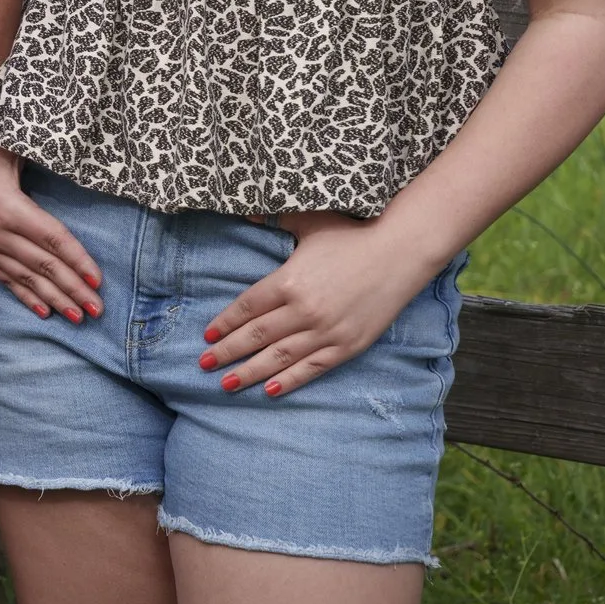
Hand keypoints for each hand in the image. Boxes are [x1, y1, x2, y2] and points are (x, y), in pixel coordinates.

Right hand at [0, 102, 100, 321]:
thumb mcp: (14, 148)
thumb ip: (44, 158)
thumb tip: (81, 161)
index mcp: (9, 206)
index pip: (53, 239)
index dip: (78, 261)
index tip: (98, 280)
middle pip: (44, 266)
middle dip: (73, 290)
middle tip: (98, 310)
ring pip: (26, 279)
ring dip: (55, 300)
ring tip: (78, 317)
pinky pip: (6, 279)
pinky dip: (26, 296)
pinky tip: (44, 312)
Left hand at [198, 212, 443, 397]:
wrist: (401, 252)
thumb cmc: (353, 234)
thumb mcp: (310, 222)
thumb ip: (276, 219)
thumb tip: (248, 213)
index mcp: (288, 280)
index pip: (246, 308)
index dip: (224, 323)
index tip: (207, 335)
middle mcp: (302, 310)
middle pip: (255, 336)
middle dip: (227, 352)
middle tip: (203, 364)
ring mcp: (325, 331)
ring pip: (278, 358)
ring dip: (249, 372)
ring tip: (227, 383)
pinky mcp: (347, 346)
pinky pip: (311, 368)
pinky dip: (289, 381)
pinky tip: (269, 390)